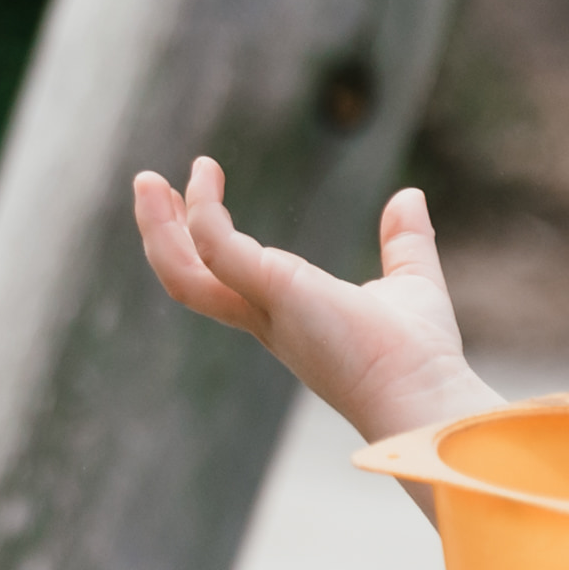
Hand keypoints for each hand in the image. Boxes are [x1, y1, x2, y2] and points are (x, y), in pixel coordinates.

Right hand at [130, 157, 502, 446]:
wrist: (422, 392)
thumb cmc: (420, 355)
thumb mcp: (411, 281)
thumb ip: (403, 242)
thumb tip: (408, 196)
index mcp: (285, 317)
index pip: (222, 280)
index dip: (200, 240)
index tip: (197, 193)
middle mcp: (264, 317)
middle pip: (186, 279)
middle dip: (161, 232)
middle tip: (147, 184)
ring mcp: (262, 308)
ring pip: (180, 273)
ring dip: (157, 226)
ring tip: (146, 180)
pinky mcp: (272, 291)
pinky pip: (215, 246)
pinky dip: (202, 211)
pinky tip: (205, 176)